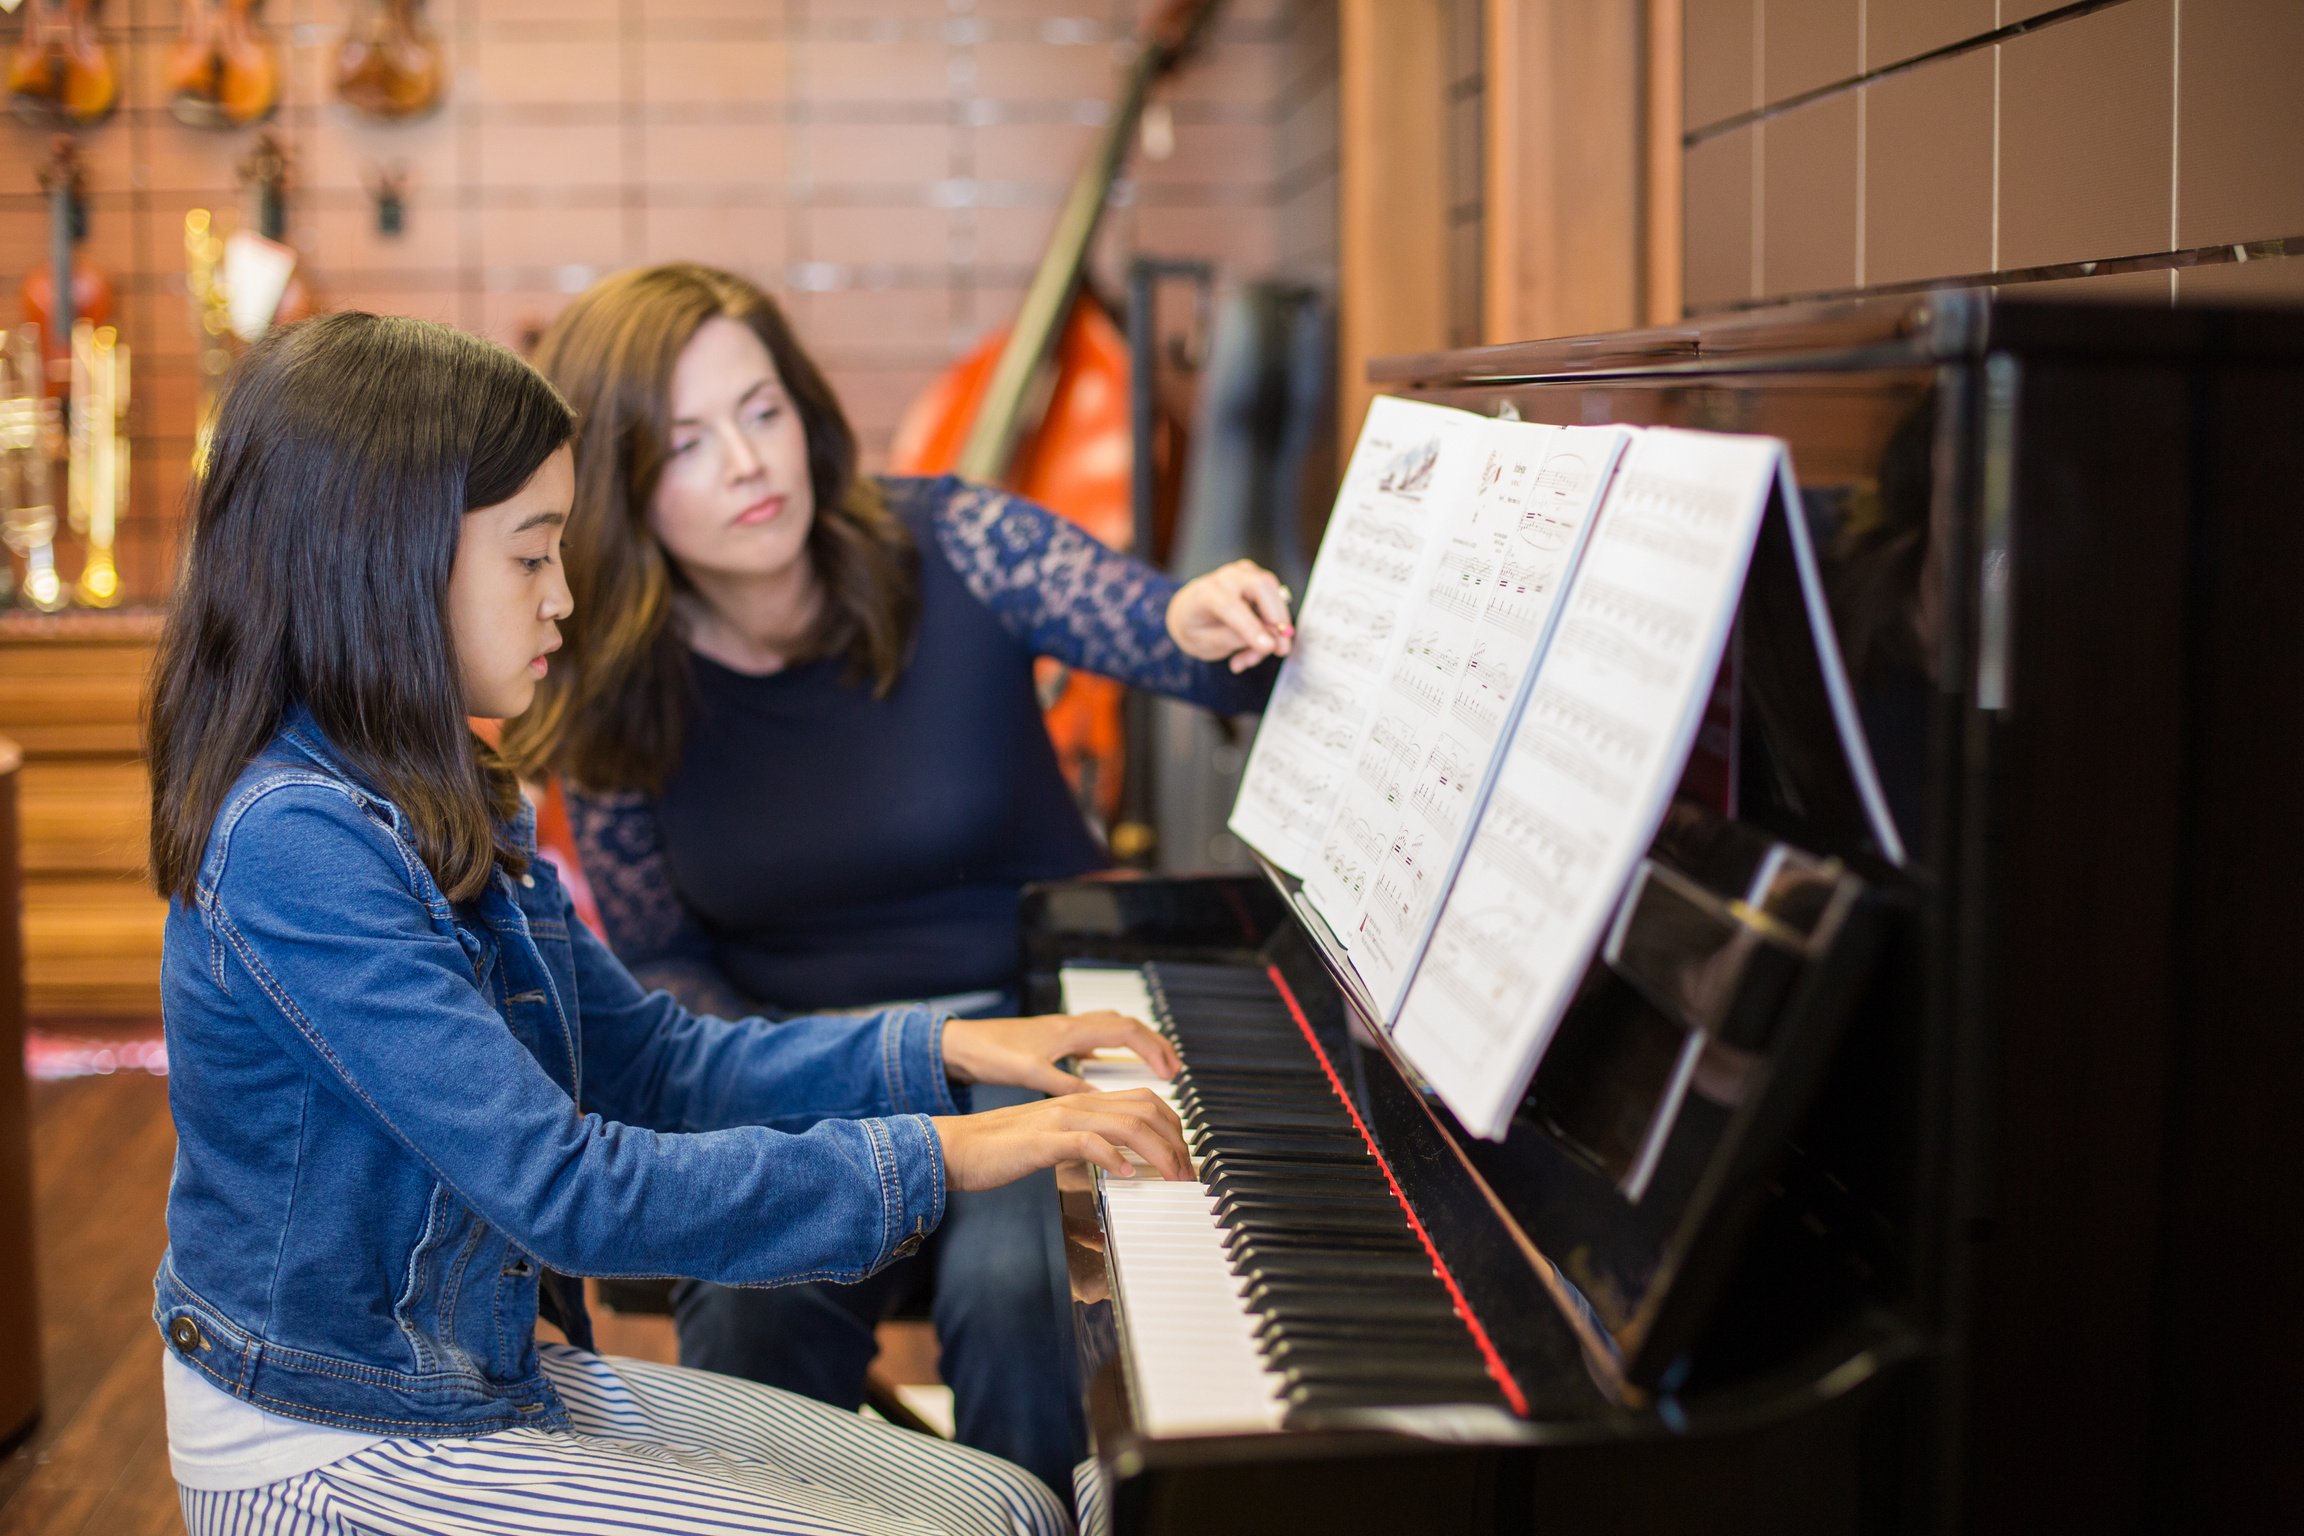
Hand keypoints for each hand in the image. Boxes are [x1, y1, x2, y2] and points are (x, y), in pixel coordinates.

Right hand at [933, 1089, 1191, 1189]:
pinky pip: (1087, 1143)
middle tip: (1187, 1173)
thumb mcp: (1052, 1138)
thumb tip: (1118, 1160)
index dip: (1172, 1126)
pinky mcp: (1043, 1141)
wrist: (956, 1146)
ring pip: (1126, 1124)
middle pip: (1145, 1108)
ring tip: (1171, 1177)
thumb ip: (1085, 1141)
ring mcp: (1060, 1120)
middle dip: (1176, 1141)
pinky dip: (1113, 1159)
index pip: (1143, 1099)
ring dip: (1157, 1153)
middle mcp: (1076, 1104)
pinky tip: (1125, 1177)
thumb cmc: (1000, 1148)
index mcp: (1080, 1101)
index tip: (1183, 1155)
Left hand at [941, 1010, 1181, 1096]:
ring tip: (1152, 1065)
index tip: (1170, 1071)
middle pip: (1125, 1025)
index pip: (1125, 1031)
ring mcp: (1063, 1029)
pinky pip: (1094, 1036)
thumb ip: (1068, 1086)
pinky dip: (1112, 1047)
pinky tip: (1110, 1065)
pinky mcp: (1053, 1038)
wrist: (961, 1043)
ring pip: (1111, 1026)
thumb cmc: (991, 1055)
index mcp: (1070, 1031)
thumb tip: (1103, 1100)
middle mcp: (1070, 1025)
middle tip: (1173, 1069)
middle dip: (1154, 1044)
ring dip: (1136, 1043)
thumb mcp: (1030, 1074)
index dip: (1152, 1049)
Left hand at [1167, 559, 1294, 672]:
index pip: (1230, 606)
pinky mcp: (1258, 578)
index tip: (1268, 648)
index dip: (1251, 628)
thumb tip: (1269, 642)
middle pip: (1261, 586)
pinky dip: (1272, 624)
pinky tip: (1257, 643)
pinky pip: (1275, 599)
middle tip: (1281, 650)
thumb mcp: (1205, 644)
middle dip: (1277, 618)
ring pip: (1273, 593)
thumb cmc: (1196, 628)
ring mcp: (1244, 573)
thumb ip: (1234, 640)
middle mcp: (1226, 577)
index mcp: (1204, 593)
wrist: (1189, 611)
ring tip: (1254, 656)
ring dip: (1274, 628)